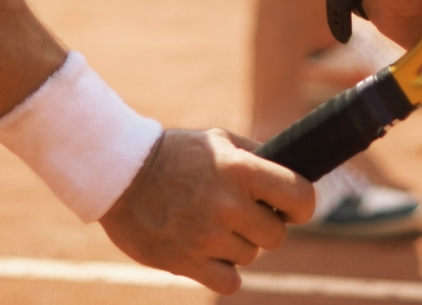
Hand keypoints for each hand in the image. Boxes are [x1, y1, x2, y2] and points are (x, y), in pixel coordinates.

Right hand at [100, 128, 312, 294]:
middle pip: (277, 236)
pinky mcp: (188, 262)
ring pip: (250, 257)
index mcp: (240, 169)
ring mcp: (207, 236)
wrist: (120, 175)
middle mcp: (228, 204)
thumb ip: (256, 156)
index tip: (290, 208)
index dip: (301, 206)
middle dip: (264, 227)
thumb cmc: (174, 154)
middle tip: (240, 216)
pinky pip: (230, 281)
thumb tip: (293, 172)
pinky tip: (208, 252)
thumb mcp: (218, 140)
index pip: (300, 196)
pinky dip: (223, 271)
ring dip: (236, 246)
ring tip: (210, 225)